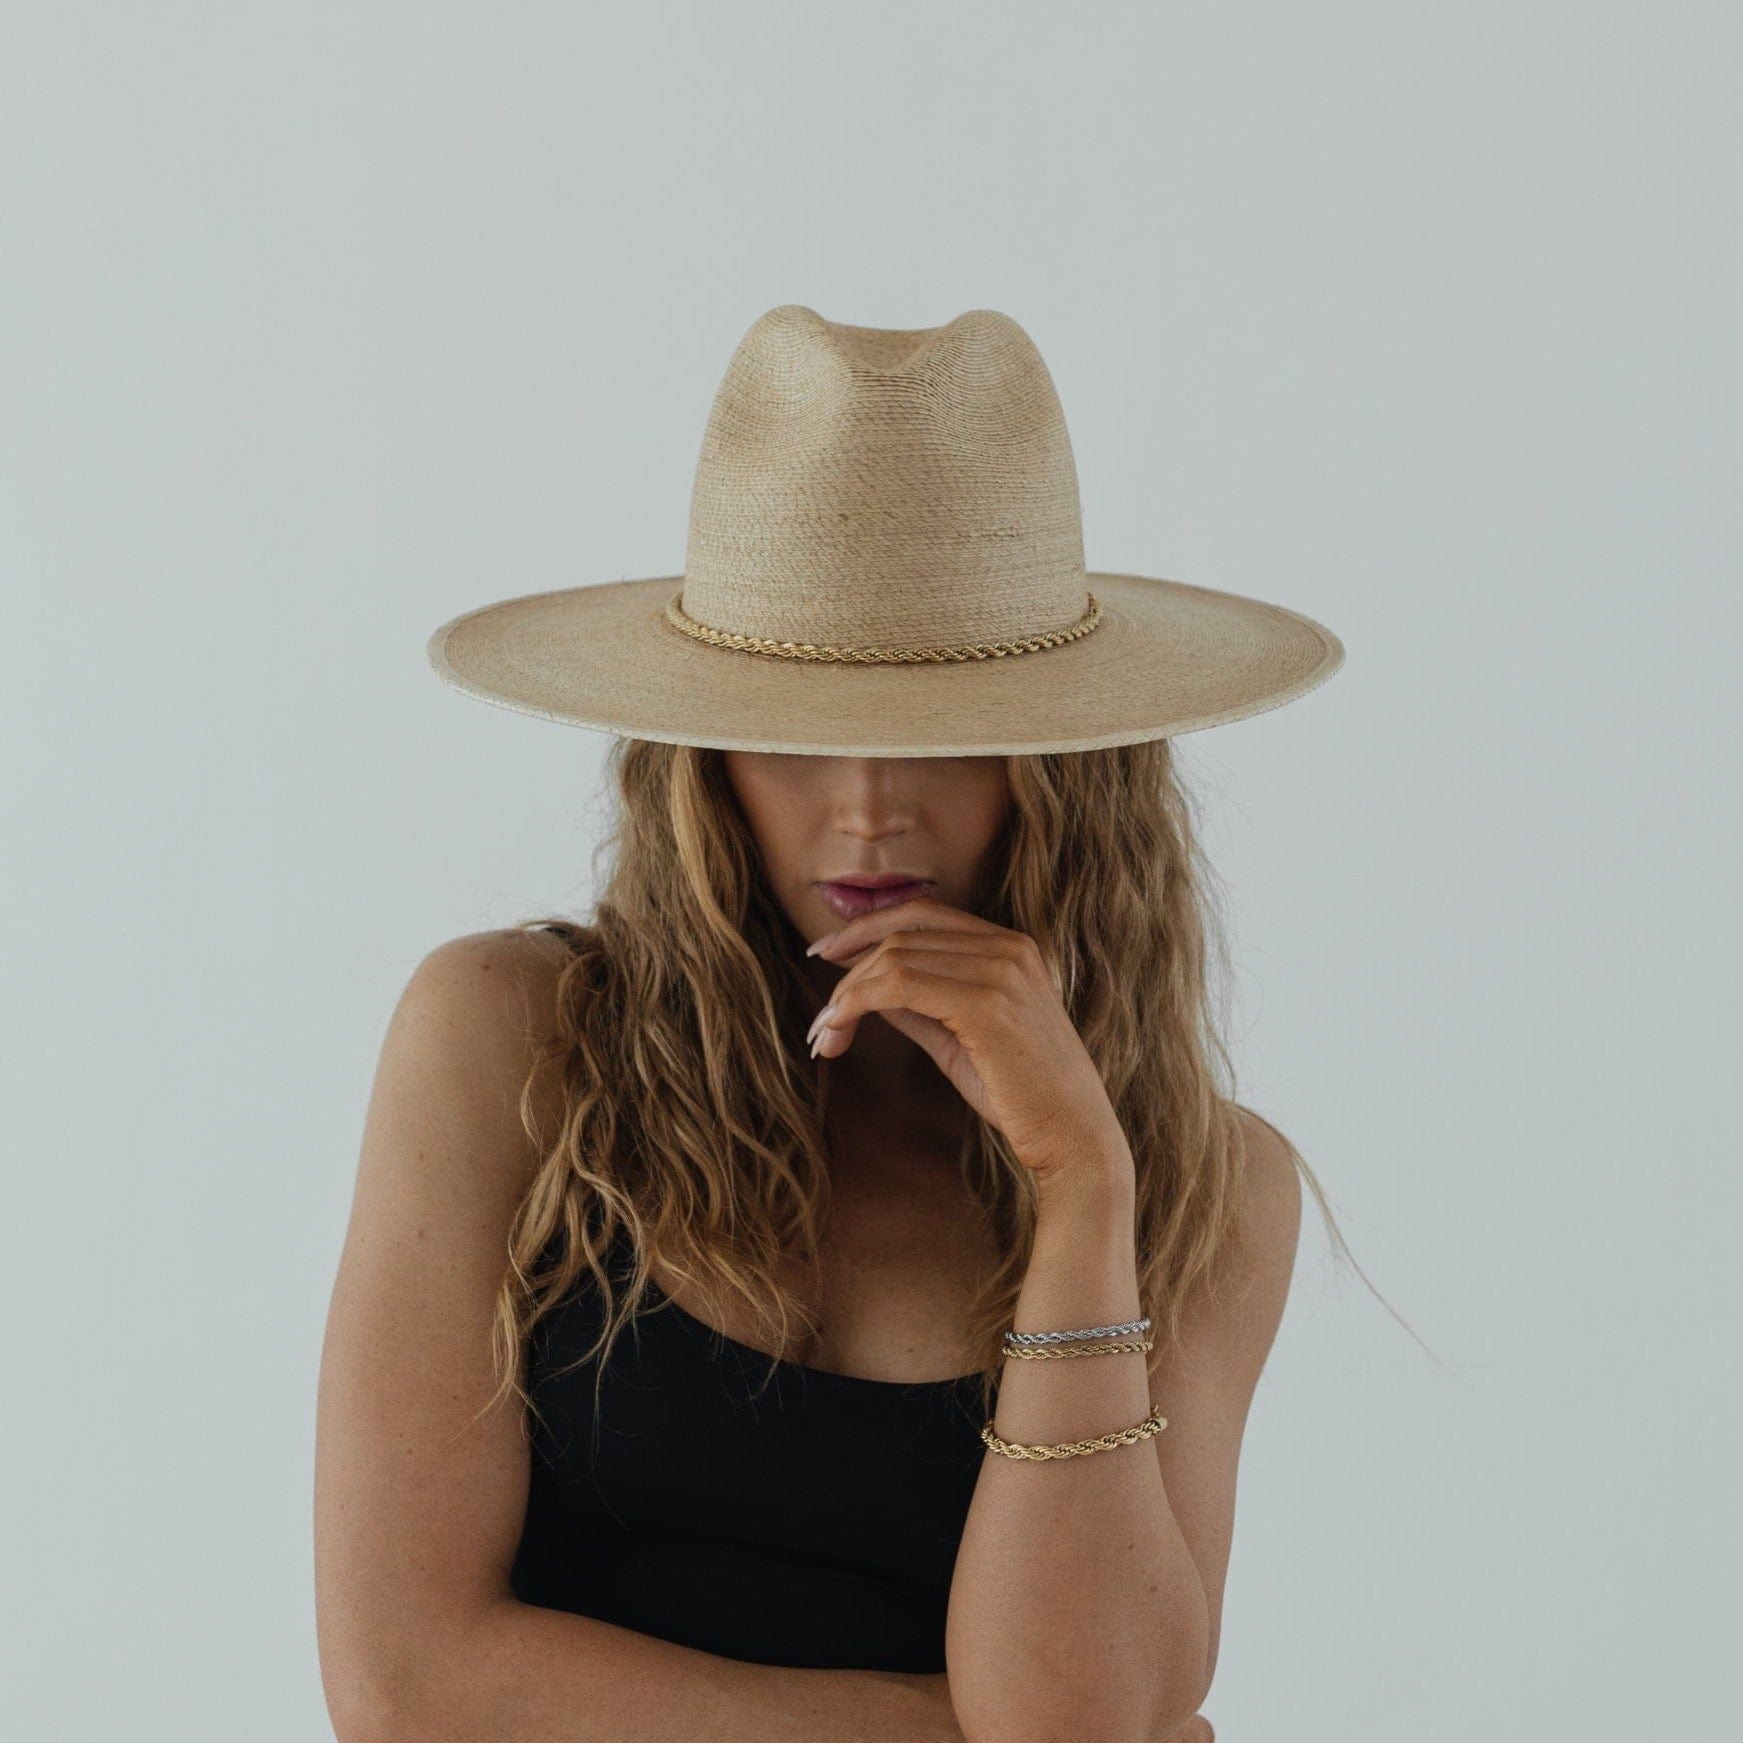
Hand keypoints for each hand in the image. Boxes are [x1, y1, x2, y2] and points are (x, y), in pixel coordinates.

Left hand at [805, 895, 1132, 1184]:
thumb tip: (867, 987)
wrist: (1073, 1137)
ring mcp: (1001, 971)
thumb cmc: (1020, 1095)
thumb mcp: (959, 1038)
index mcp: (1010, 946)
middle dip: (847, 969)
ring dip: (845, 995)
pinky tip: (839, 1029)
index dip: (865, 928)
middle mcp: (1008, 947)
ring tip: (825, 1036)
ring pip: (893, 958)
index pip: (922, 914)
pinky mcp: (987, 1004)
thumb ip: (919, 1005)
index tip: (824, 954)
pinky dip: (857, 1003)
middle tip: (820, 1018)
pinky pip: (898, 984)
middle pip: (900, 935)